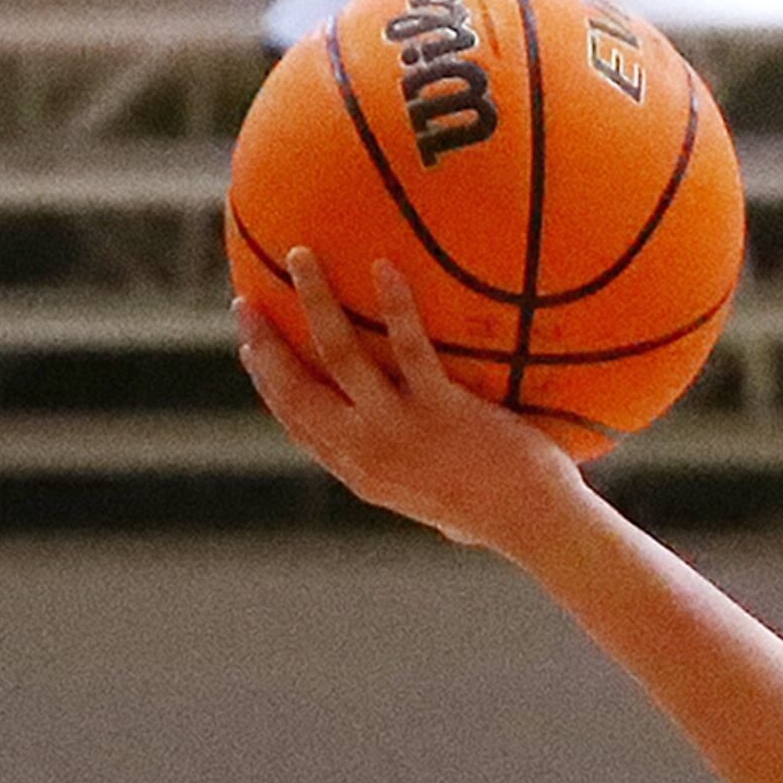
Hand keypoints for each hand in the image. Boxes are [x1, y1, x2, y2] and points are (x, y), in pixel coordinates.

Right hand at [235, 251, 591, 557]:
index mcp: (361, 473)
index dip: (269, 384)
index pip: (298, 424)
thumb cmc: (503, 517)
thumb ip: (420, 477)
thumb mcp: (444, 507)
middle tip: (244, 301)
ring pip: (337, 353)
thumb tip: (426, 467)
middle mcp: (366, 452)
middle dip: (264, 342)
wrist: (537, 527)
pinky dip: (395, 305)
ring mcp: (400, 430)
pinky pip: (411, 347)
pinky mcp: (442, 411)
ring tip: (301, 255)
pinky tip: (384, 267)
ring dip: (314, 300)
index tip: (250, 350)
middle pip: (295, 389)